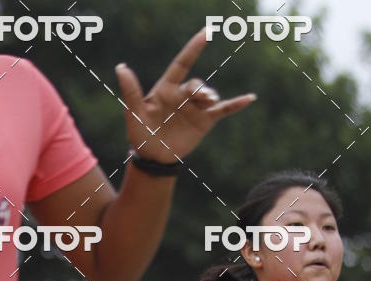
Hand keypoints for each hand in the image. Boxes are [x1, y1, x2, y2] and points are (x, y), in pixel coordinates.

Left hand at [116, 30, 255, 162]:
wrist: (153, 157)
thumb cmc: (140, 133)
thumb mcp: (134, 113)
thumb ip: (131, 91)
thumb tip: (121, 67)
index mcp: (166, 88)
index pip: (181, 64)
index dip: (193, 49)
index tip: (205, 33)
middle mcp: (183, 95)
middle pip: (196, 84)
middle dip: (200, 89)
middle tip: (202, 97)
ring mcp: (196, 108)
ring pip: (208, 95)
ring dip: (210, 96)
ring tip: (210, 102)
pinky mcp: (205, 121)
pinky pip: (224, 110)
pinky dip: (236, 104)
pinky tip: (249, 98)